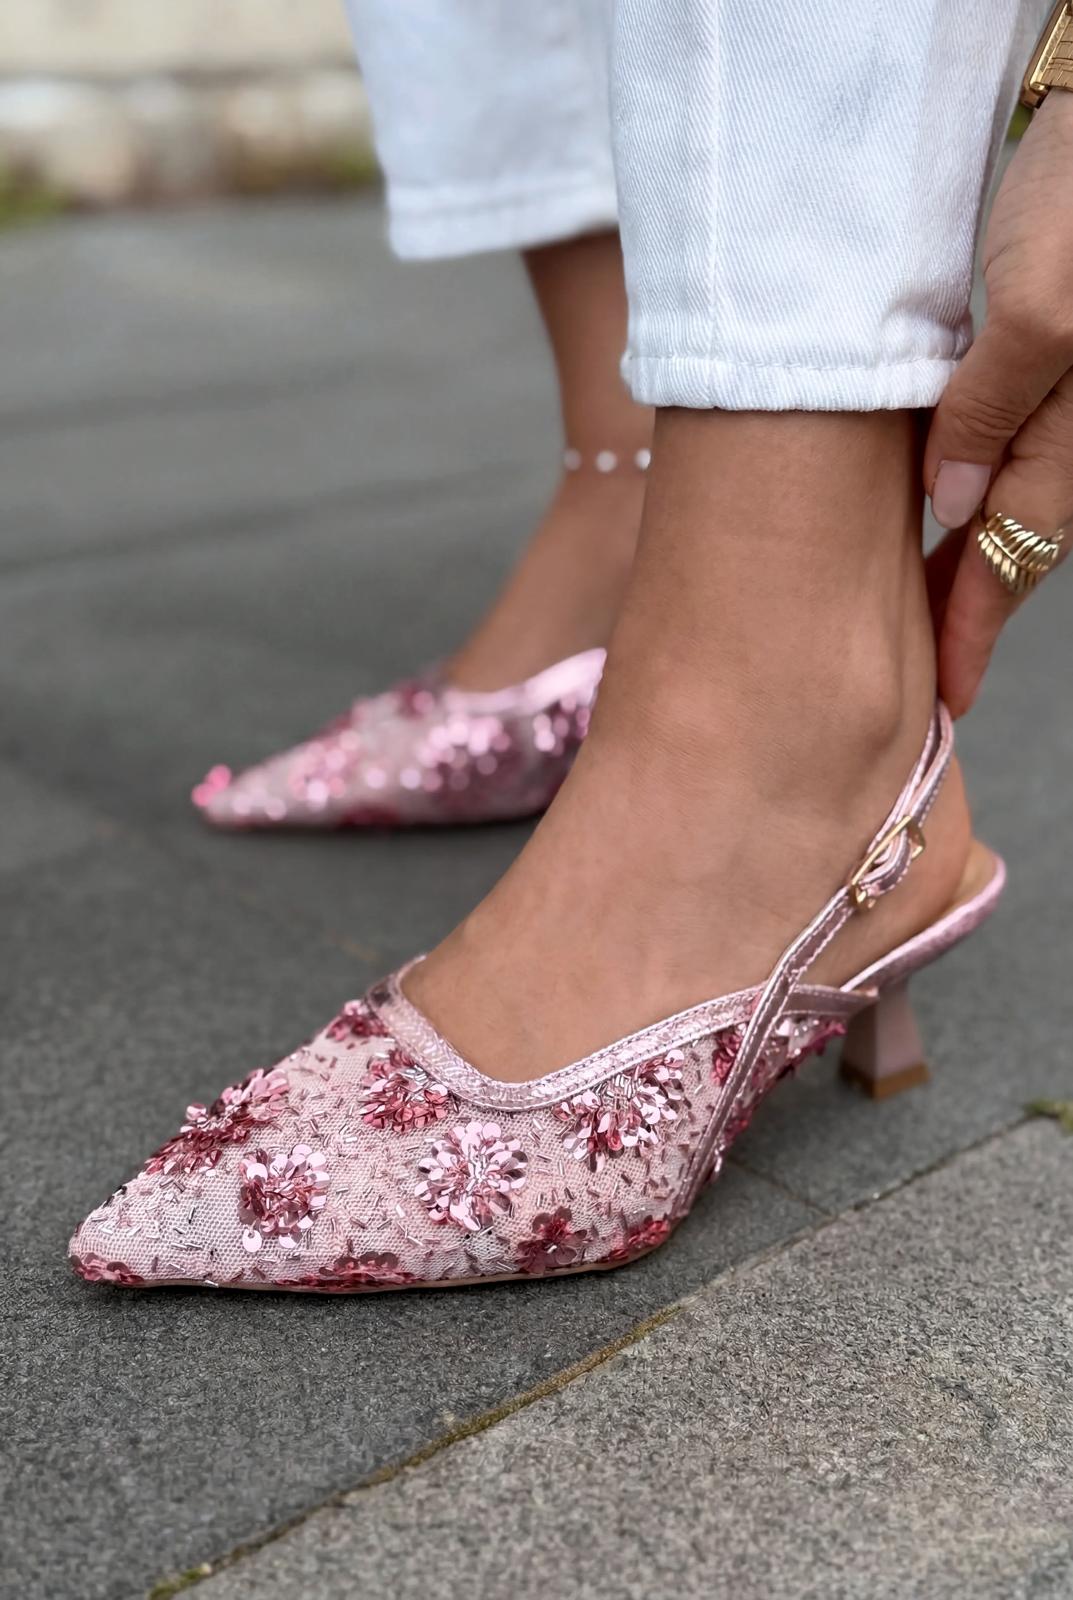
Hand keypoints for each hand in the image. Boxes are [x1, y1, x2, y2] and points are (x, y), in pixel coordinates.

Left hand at [924, 90, 1072, 715]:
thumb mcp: (1033, 305)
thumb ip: (990, 409)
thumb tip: (954, 506)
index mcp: (1069, 433)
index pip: (1011, 558)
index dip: (971, 634)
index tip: (941, 701)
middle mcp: (1068, 430)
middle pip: (1009, 546)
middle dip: (965, 613)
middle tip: (916, 678)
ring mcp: (1057, 402)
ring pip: (1005, 506)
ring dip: (963, 560)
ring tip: (915, 612)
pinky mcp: (1034, 365)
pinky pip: (1002, 458)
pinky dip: (968, 502)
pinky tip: (937, 514)